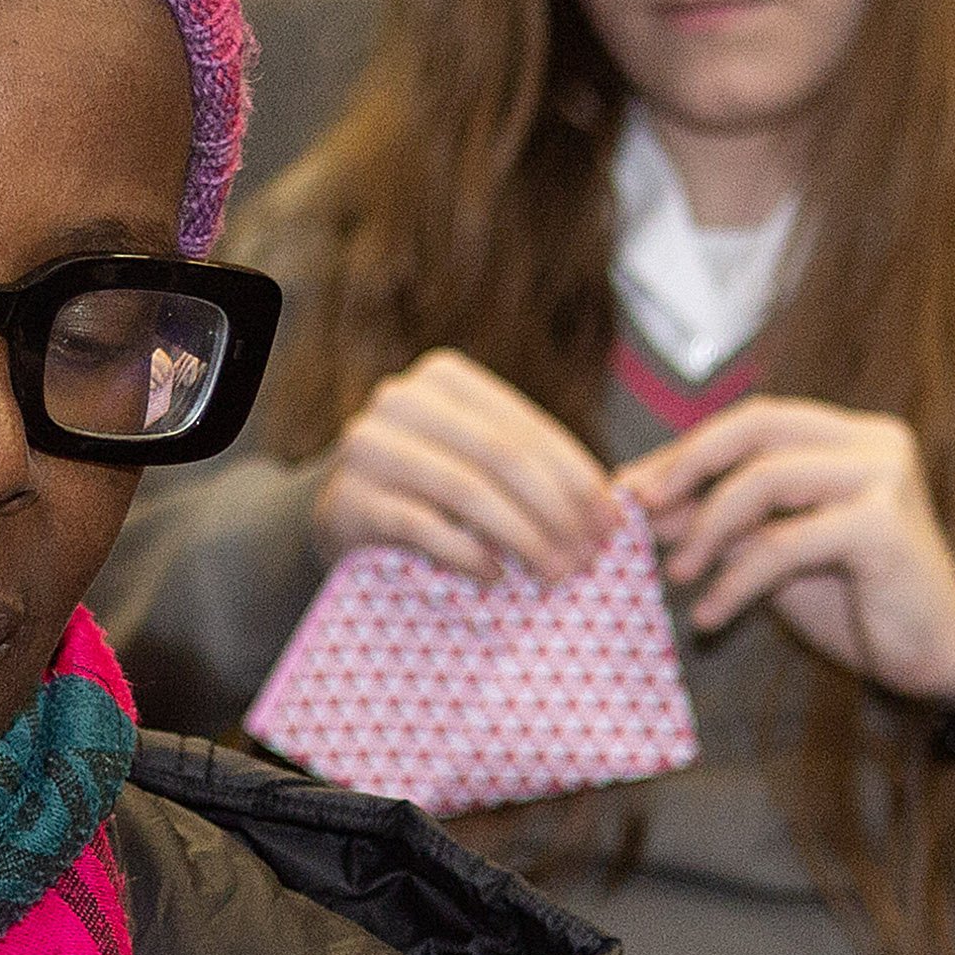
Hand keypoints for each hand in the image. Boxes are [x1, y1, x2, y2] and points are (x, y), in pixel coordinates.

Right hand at [318, 350, 617, 584]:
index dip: (579, 477)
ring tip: (555, 572)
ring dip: (523, 537)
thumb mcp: (475, 455)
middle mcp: (404, 400)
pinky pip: (425, 528)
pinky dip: (468, 554)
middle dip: (557, 512)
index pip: (528, 428)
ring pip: (469, 491)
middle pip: (503, 457)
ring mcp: (372, 448)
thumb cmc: (428, 481)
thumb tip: (612, 509)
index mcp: (447, 378)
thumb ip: (531, 466)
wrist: (342, 505)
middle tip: (588, 557)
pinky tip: (497, 575)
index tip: (612, 522)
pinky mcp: (354, 499)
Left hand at [615, 396, 954, 704]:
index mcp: (849, 437)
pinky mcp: (881, 527)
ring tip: (678, 574)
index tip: (632, 487)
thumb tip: (648, 508)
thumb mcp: (780, 555)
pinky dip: (736, 579)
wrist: (937, 658)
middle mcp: (872, 443)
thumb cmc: (860, 604)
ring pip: (764, 479)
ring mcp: (883, 478)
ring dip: (705, 528)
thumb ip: (728, 525)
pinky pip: (783, 543)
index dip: (687, 450)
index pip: (753, 422)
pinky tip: (712, 615)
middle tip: (641, 510)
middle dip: (687, 466)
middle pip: (756, 426)